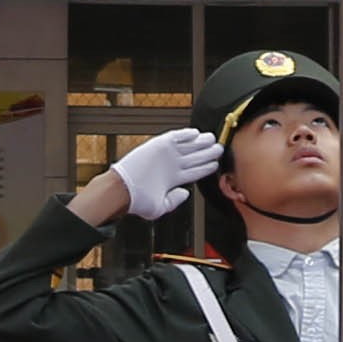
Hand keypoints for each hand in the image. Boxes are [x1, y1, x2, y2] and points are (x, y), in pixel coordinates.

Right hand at [105, 126, 223, 215]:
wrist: (122, 189)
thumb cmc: (137, 200)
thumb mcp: (160, 207)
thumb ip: (174, 201)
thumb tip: (186, 193)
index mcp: (173, 179)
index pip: (195, 171)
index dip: (206, 167)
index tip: (216, 163)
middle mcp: (172, 165)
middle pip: (195, 157)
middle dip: (208, 153)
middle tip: (219, 148)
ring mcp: (166, 155)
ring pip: (189, 146)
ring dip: (201, 142)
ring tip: (212, 139)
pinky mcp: (159, 145)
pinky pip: (175, 137)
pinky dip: (186, 135)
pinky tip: (195, 134)